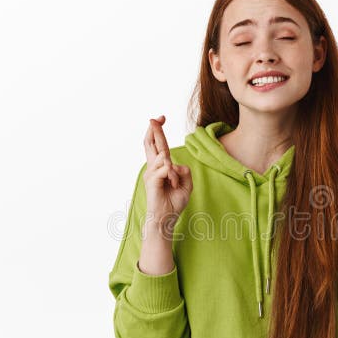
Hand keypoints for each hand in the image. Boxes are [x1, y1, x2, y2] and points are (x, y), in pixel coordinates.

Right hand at [142, 115, 192, 233]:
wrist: (166, 219)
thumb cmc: (174, 202)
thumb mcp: (186, 184)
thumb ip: (185, 171)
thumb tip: (175, 164)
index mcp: (159, 167)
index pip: (157, 144)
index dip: (158, 130)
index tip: (161, 118)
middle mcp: (152, 168)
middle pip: (151, 143)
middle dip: (154, 129)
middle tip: (156, 118)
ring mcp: (150, 174)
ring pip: (163, 157)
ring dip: (173, 171)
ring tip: (174, 184)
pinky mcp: (151, 181)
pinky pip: (165, 169)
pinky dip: (172, 176)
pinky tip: (172, 185)